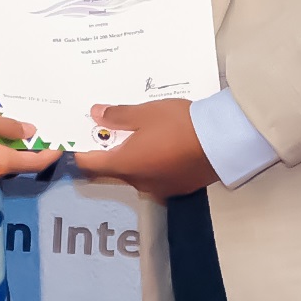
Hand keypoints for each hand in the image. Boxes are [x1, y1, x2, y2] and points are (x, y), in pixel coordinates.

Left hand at [73, 99, 217, 201]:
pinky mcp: (178, 188)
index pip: (90, 165)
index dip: (80, 152)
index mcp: (125, 164)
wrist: (221, 141)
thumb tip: (95, 114)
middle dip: (109, 151)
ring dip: (132, 158)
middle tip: (110, 129)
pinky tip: (162, 146)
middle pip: (113, 169)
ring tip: (138, 134)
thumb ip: (118, 115)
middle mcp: (138, 182)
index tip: (78, 138)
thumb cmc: (178, 124)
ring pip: (135, 174)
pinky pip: (155, 177)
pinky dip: (151, 163)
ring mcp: (159, 188)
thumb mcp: (145, 112)